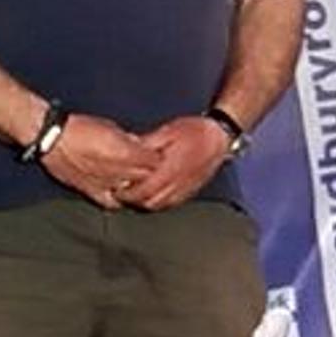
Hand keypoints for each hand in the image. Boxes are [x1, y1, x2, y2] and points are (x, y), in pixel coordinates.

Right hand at [41, 113, 158, 211]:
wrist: (52, 139)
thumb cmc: (80, 127)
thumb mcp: (111, 127)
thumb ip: (128, 140)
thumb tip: (141, 146)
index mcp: (124, 152)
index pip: (154, 161)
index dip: (157, 158)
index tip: (157, 156)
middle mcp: (118, 171)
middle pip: (146, 177)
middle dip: (151, 173)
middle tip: (150, 168)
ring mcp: (105, 184)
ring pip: (132, 191)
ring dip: (137, 186)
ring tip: (138, 180)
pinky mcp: (91, 192)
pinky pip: (113, 203)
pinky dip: (121, 200)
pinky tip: (123, 194)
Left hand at [117, 113, 231, 210]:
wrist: (220, 137)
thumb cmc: (194, 131)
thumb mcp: (167, 131)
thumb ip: (147, 145)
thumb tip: (127, 152)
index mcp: (170, 169)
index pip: (143, 191)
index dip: (127, 193)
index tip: (116, 187)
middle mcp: (178, 183)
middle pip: (149, 202)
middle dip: (133, 200)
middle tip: (121, 192)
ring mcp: (185, 188)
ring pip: (160, 205)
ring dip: (145, 202)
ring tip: (135, 193)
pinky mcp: (191, 190)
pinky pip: (171, 203)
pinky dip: (158, 202)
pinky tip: (152, 193)